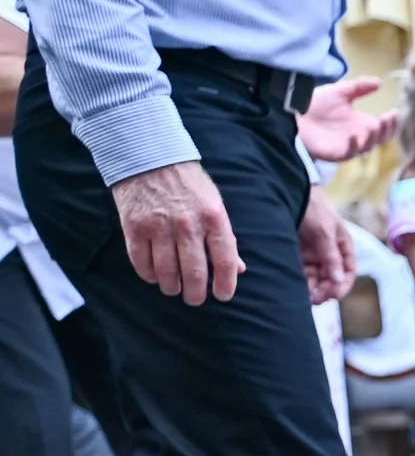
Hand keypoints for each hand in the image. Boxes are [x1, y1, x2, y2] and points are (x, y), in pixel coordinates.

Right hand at [111, 161, 241, 304]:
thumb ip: (225, 237)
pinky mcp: (134, 227)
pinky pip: (142, 262)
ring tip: (174, 289)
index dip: (226, 284)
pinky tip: (154, 276)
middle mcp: (188, 224)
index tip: (222, 296)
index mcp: (214, 218)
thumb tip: (239, 269)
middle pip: (195, 272)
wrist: (149, 156)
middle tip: (195, 299)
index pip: (225, 260)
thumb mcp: (214, 204)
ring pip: (167, 272)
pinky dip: (148, 275)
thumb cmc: (188, 184)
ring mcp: (159, 226)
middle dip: (196, 294)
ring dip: (171, 287)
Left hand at [298, 77, 400, 162]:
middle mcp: (359, 136)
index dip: (392, 121)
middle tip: (389, 117)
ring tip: (377, 124)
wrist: (292, 114)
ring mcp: (348, 146)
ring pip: (368, 146)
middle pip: (381, 138)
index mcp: (362, 123)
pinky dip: (353, 146)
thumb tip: (379, 82)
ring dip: (375, 137)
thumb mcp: (340, 92)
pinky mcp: (336, 153)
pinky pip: (348, 152)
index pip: (384, 126)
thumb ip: (359, 88)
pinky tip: (353, 136)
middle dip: (388, 129)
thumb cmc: (316, 105)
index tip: (395, 111)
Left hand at [300, 190, 355, 305]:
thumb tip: (338, 280)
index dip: (343, 285)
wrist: (289, 192)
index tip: (333, 295)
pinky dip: (302, 283)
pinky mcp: (298, 256)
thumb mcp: (325, 231)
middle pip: (332, 278)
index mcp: (343, 246)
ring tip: (305, 296)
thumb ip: (331, 256)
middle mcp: (330, 254)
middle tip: (316, 299)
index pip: (348, 271)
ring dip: (314, 289)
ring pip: (318, 279)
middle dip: (326, 290)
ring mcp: (314, 255)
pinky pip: (303, 274)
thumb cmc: (313, 208)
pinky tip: (298, 289)